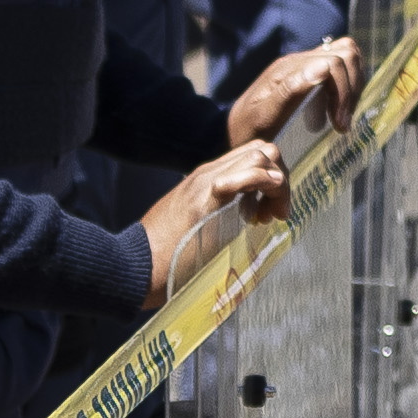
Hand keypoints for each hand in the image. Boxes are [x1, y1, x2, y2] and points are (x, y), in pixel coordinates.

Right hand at [137, 40, 352, 287]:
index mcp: (207, 180)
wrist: (136, 267)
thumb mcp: (199, 227)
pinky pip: (249, 172)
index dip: (272, 179)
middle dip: (281, 178)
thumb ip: (222, 215)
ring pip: (262, 155)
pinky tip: (263, 212)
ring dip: (278, 184)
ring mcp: (207, 182)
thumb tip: (247, 219)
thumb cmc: (166, 258)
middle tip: (275, 214)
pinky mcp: (206, 197)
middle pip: (264, 150)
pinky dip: (267, 184)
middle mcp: (209, 174)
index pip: (253, 157)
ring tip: (270, 217)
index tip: (270, 213)